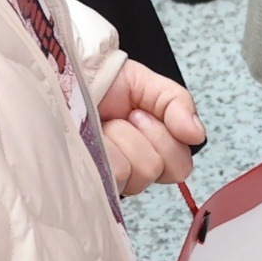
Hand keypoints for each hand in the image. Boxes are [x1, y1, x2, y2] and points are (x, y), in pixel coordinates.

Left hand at [99, 59, 203, 197]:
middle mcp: (133, 170)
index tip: (141, 113)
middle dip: (141, 135)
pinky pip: (112, 175)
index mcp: (153, 150)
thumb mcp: (148, 83)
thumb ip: (178, 104)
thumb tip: (197, 133)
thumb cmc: (101, 82)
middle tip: (124, 118)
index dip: (163, 138)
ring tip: (102, 125)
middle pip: (157, 170)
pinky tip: (90, 138)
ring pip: (135, 173)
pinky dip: (103, 149)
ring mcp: (110, 179)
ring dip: (119, 139)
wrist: (64, 77)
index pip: (179, 167)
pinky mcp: (89, 182)